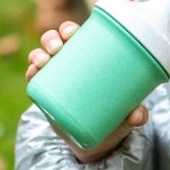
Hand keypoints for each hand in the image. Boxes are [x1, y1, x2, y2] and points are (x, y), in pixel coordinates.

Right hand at [25, 20, 148, 162]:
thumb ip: (136, 116)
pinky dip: (31, 72)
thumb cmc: (115, 118)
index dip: (69, 29)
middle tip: (57, 47)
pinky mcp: (47, 94)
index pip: (77, 36)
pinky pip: (35, 79)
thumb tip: (138, 115)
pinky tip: (33, 71)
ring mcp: (56, 78)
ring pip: (42, 57)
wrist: (97, 140)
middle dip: (51, 38)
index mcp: (90, 59)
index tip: (71, 32)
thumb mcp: (127, 116)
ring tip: (43, 60)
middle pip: (56, 42)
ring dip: (38, 54)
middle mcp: (70, 64)